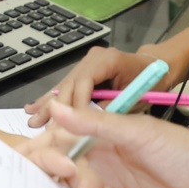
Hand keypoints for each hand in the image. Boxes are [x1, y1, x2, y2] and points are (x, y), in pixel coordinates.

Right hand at [25, 44, 170, 125]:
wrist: (156, 66)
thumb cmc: (151, 81)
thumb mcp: (136, 97)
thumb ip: (112, 108)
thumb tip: (88, 121)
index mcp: (108, 59)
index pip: (84, 82)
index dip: (76, 104)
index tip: (68, 126)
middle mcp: (93, 58)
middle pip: (69, 84)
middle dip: (57, 108)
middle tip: (44, 129)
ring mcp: (86, 63)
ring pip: (63, 86)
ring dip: (48, 105)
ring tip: (32, 119)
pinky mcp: (83, 71)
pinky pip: (65, 87)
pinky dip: (51, 100)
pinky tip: (34, 108)